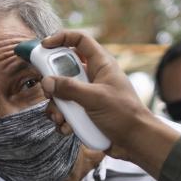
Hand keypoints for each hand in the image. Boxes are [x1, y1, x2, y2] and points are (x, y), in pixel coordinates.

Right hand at [40, 31, 178, 174]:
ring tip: (61, 118)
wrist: (136, 142)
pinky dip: (63, 120)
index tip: (44, 45)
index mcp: (101, 65)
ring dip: (56, 107)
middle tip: (48, 91)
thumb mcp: (95, 98)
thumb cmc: (125, 115)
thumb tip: (47, 82)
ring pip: (62, 93)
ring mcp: (88, 95)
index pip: (80, 41)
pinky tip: (67, 128)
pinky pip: (66, 111)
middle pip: (64, 69)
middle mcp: (93, 77)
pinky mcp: (85, 112)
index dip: (62, 38)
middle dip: (53, 83)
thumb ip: (69, 88)